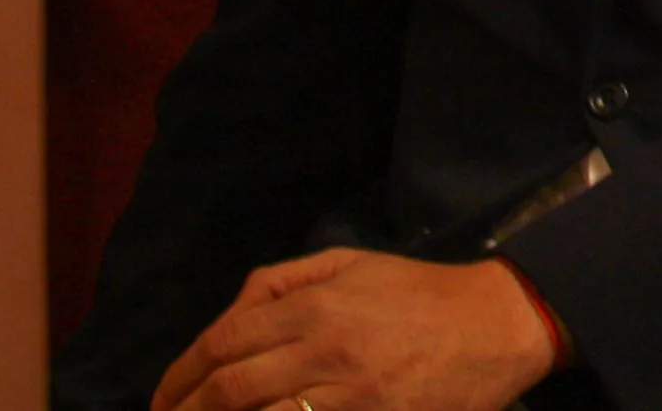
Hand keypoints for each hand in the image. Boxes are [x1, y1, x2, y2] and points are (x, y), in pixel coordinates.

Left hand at [150, 250, 558, 410]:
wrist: (500, 323)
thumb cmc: (419, 292)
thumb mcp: (350, 263)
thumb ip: (280, 281)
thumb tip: (226, 319)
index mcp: (316, 304)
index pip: (223, 343)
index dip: (179, 376)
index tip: (162, 399)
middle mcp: (325, 348)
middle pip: (230, 389)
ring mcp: (350, 394)